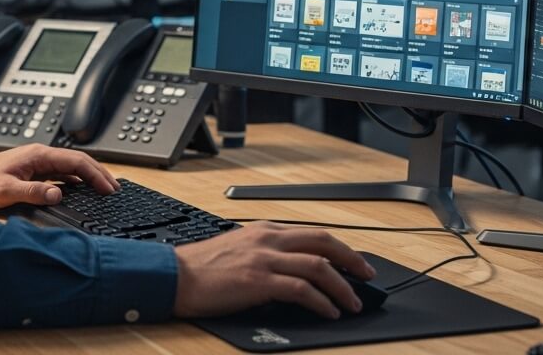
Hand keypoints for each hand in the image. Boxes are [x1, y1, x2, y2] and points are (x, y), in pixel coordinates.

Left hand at [0, 144, 119, 208]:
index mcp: (38, 155)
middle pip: (78, 161)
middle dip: (99, 173)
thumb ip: (34, 192)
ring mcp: (38, 163)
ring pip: (72, 166)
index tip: (108, 188)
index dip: (95, 174)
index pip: (76, 161)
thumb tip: (58, 194)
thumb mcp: (7, 190)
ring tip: (104, 189)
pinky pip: (62, 173)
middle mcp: (41, 156)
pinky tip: (82, 190)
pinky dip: (77, 181)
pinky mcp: (34, 171)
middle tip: (115, 188)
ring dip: (89, 176)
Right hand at [173, 221, 375, 318]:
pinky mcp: (258, 280)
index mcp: (263, 230)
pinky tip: (328, 312)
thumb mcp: (238, 249)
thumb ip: (265, 254)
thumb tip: (293, 271)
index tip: (354, 261)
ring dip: (342, 286)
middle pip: (323, 241)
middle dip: (352, 259)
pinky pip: (301, 288)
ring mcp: (263, 258)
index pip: (311, 233)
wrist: (175, 276)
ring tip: (352, 303)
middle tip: (367, 276)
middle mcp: (267, 239)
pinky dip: (321, 301)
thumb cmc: (201, 269)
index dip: (339, 247)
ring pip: (318, 265)